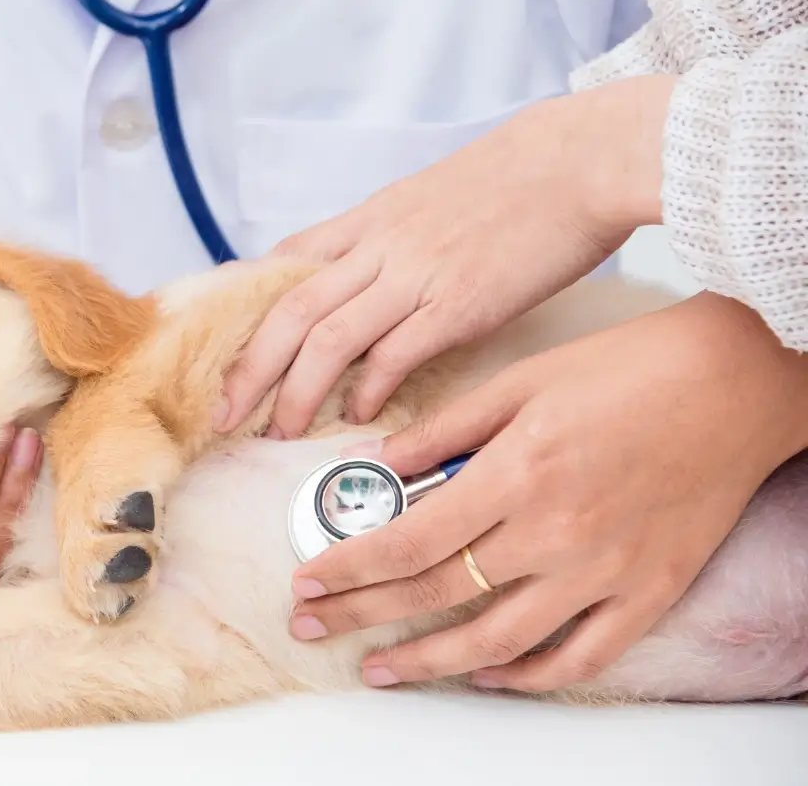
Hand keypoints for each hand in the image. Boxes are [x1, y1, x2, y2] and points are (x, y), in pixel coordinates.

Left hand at [217, 75, 677, 438]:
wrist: (580, 157)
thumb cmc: (517, 176)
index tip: (223, 351)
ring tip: (280, 433)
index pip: (283, 264)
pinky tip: (360, 418)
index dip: (245, 311)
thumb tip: (369, 273)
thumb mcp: (431, 195)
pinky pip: (394, 354)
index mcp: (369, 219)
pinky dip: (368, 390)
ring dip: (295, 393)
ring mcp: (414, 275)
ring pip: (327, 339)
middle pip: (288, 312)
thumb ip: (391, 235)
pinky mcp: (458, 303)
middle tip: (224, 414)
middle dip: (248, 369)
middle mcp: (378, 247)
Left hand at [285, 293, 807, 692]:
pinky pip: (579, 657)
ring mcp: (604, 570)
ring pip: (498, 641)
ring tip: (380, 668)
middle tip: (312, 626)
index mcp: (516, 472)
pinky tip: (485, 674)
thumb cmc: (628, 368)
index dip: (349, 567)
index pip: (409, 540)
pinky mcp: (648, 591)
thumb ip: (442, 431)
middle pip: (436, 592)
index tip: (309, 580)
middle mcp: (556, 531)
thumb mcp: (519, 381)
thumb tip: (374, 465)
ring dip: (428, 662)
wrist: (736, 381)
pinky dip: (528, 676)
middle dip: (362, 615)